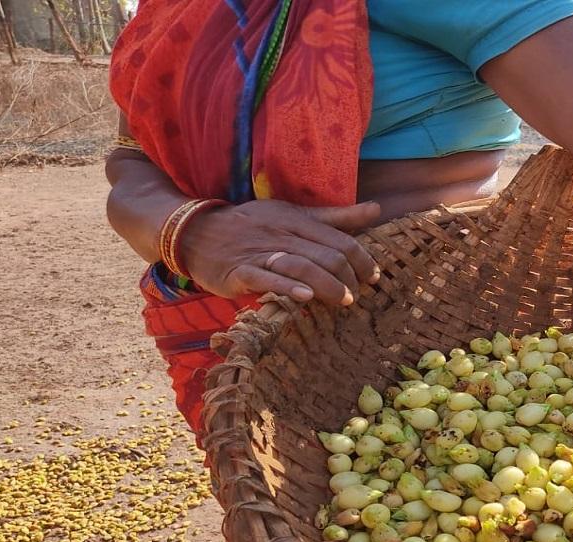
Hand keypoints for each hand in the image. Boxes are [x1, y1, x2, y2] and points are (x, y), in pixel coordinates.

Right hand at [177, 199, 382, 304]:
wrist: (196, 232)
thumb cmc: (252, 226)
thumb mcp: (294, 215)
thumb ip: (336, 217)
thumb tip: (376, 210)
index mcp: (297, 219)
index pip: (340, 240)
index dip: (362, 260)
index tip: (373, 277)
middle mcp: (281, 234)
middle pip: (326, 255)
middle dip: (349, 277)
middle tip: (357, 295)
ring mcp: (260, 252)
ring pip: (302, 266)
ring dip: (328, 285)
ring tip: (344, 300)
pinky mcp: (239, 271)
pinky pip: (266, 278)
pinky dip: (287, 288)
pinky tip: (306, 298)